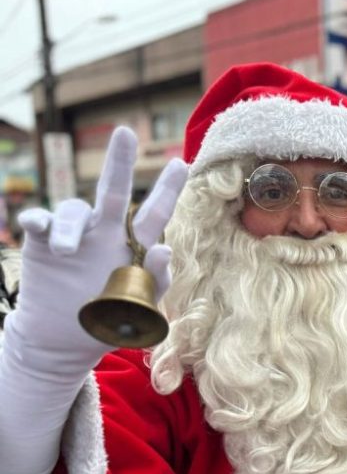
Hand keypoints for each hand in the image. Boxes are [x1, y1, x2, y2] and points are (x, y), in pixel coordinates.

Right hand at [12, 127, 184, 365]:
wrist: (64, 339)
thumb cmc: (109, 317)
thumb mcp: (141, 304)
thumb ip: (157, 278)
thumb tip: (164, 250)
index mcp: (134, 243)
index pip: (156, 211)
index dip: (168, 188)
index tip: (182, 163)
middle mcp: (106, 231)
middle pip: (114, 191)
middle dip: (120, 162)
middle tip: (125, 133)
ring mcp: (74, 236)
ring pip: (74, 210)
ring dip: (70, 225)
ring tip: (66, 251)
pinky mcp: (43, 243)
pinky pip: (40, 220)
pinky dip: (39, 219)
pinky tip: (38, 224)